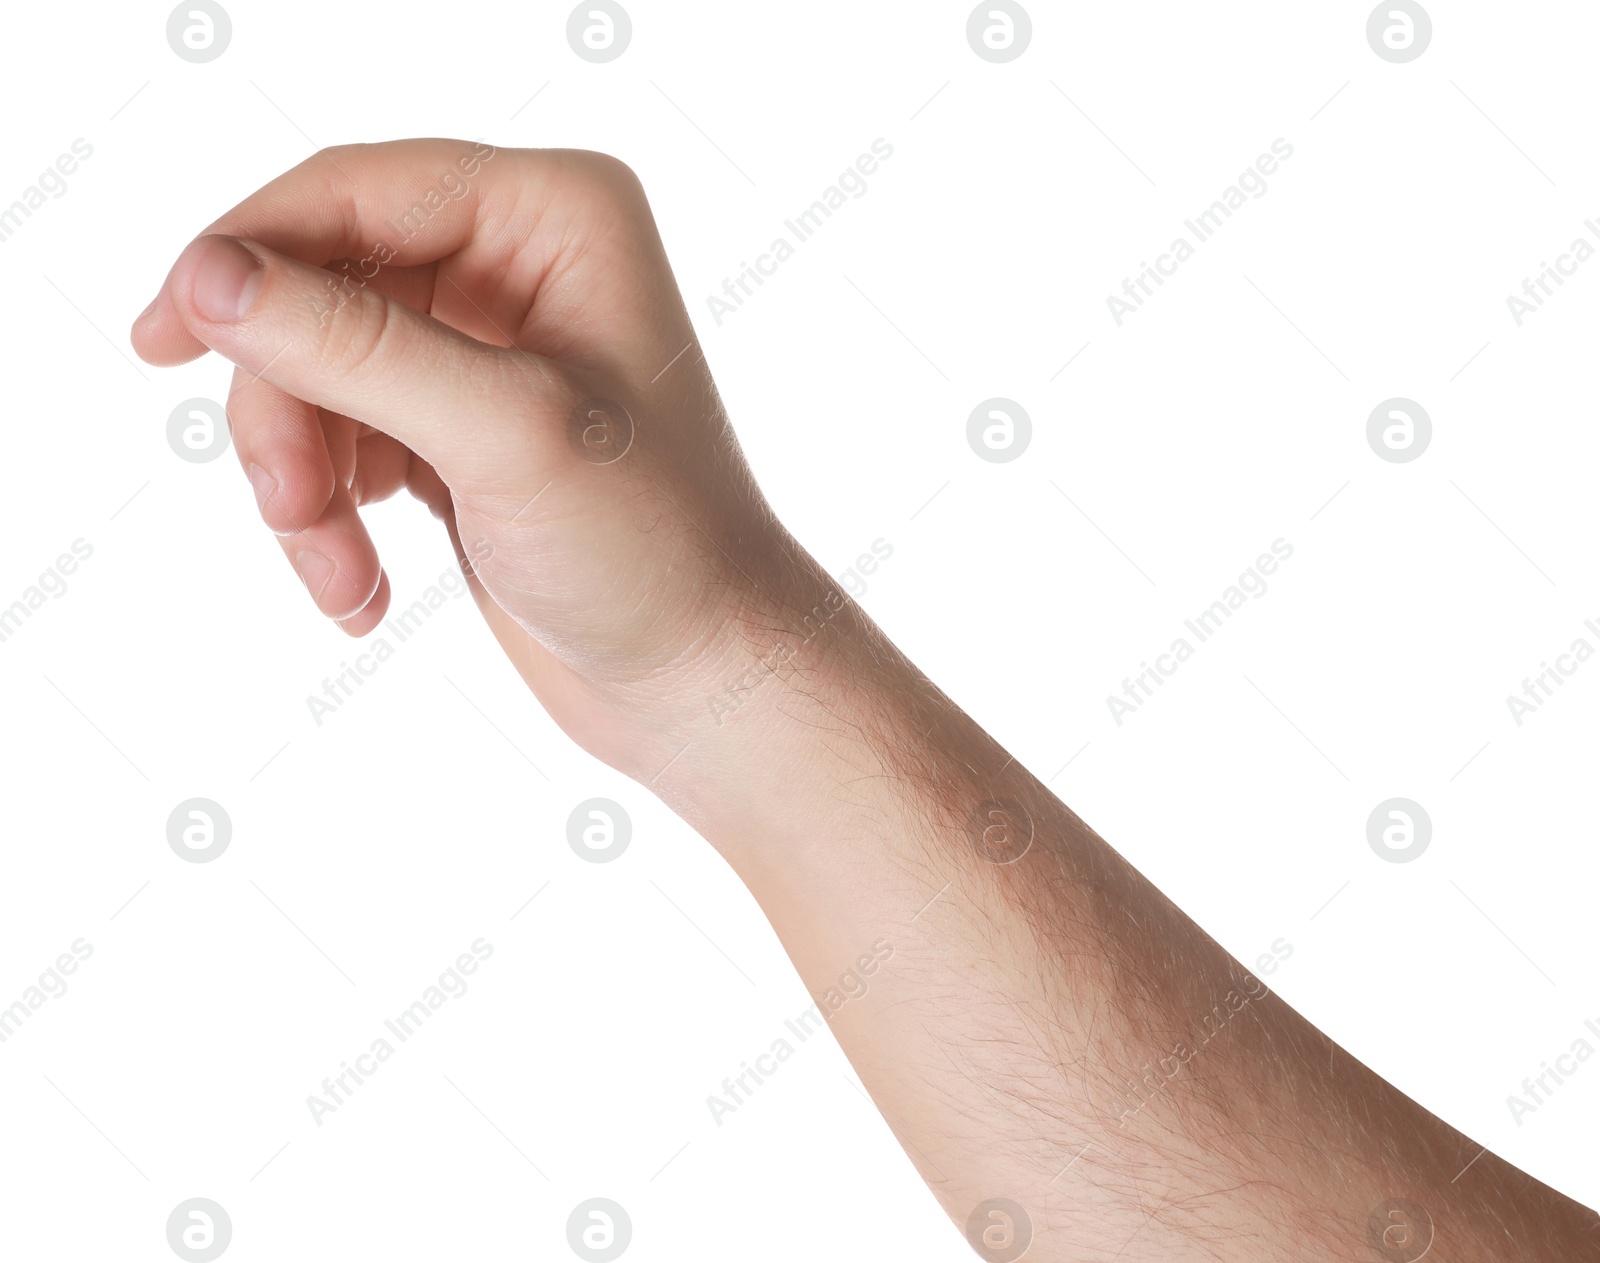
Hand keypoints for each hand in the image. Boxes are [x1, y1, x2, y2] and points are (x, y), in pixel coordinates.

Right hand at [132, 138, 786, 776]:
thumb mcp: (503, 437)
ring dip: (302, 485)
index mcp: (555, 214)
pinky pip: (335, 439)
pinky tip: (361, 591)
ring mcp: (481, 348)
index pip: (353, 191)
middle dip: (287, 409)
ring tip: (340, 579)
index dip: (244, 254)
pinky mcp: (453, 429)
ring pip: (310, 373)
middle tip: (291, 514)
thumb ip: (354, 348)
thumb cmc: (653, 551)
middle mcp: (518, 262)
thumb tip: (209, 276)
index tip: (160, 340)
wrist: (699, 678)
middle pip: (314, 288)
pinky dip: (326, 515)